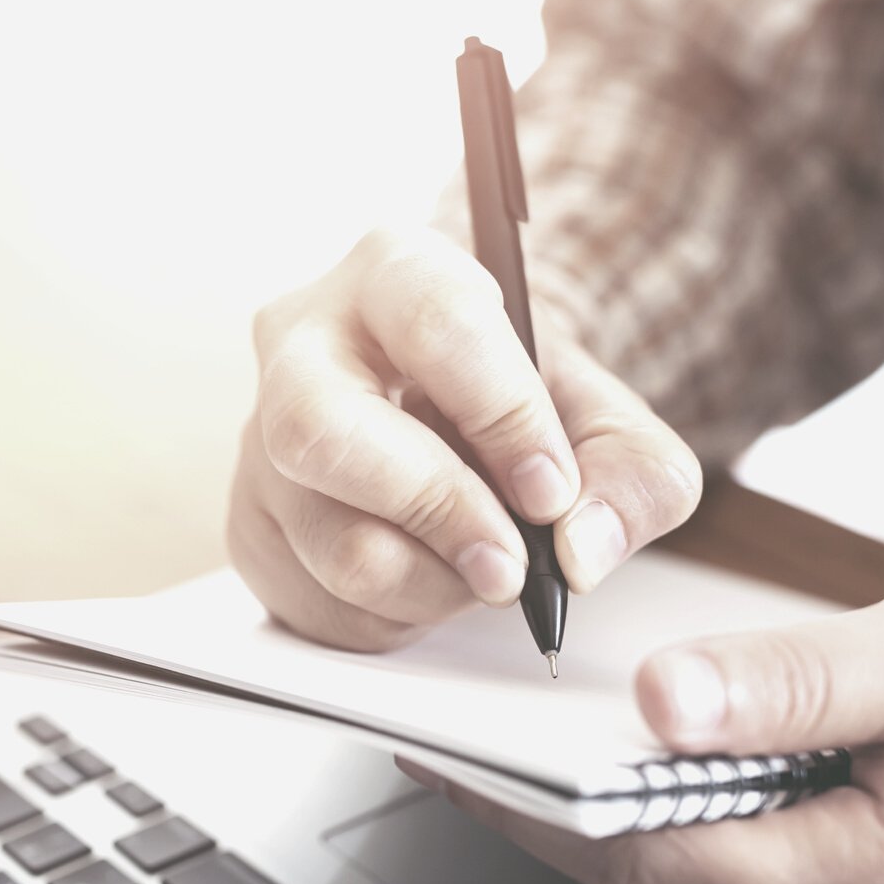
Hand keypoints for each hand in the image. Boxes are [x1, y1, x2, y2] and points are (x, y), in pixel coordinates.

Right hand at [229, 225, 700, 649]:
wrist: (452, 417)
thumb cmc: (515, 403)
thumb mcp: (606, 419)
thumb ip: (632, 474)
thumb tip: (580, 550)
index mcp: (395, 272)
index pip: (437, 325)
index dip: (503, 416)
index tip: (551, 492)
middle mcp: (303, 340)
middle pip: (324, 431)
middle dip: (435, 511)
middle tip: (510, 565)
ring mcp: (262, 435)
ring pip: (330, 538)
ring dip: (432, 582)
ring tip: (484, 570)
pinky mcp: (251, 520)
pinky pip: (319, 597)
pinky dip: (398, 612)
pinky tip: (431, 574)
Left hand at [406, 574, 883, 883]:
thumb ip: (800, 682)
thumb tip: (659, 702)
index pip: (636, 860)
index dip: (525, 810)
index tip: (448, 756)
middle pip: (649, 882)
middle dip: (549, 812)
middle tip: (467, 735)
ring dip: (612, 819)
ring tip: (535, 737)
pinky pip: (745, 883)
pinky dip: (682, 825)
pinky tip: (656, 763)